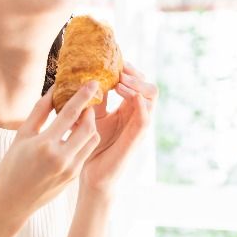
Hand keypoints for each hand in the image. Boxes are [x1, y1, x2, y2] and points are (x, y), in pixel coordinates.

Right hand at [0, 81, 101, 226]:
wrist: (12, 201)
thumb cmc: (12, 165)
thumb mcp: (22, 135)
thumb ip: (40, 111)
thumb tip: (54, 90)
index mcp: (45, 145)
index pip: (70, 114)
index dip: (83, 96)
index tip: (93, 83)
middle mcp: (61, 158)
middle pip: (88, 127)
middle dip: (90, 111)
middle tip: (87, 101)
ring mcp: (70, 169)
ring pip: (92, 140)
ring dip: (91, 126)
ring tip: (81, 118)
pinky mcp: (74, 177)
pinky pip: (86, 152)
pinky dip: (85, 140)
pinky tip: (76, 134)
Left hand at [80, 63, 157, 193]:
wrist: (92, 175)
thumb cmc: (92, 147)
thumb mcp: (92, 116)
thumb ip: (94, 99)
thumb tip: (86, 76)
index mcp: (128, 110)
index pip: (138, 83)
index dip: (130, 70)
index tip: (116, 61)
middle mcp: (137, 116)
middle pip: (148, 86)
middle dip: (136, 74)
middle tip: (120, 69)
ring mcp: (139, 127)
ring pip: (151, 97)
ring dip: (137, 85)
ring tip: (119, 82)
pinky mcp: (136, 139)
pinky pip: (145, 119)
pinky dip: (140, 104)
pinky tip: (127, 94)